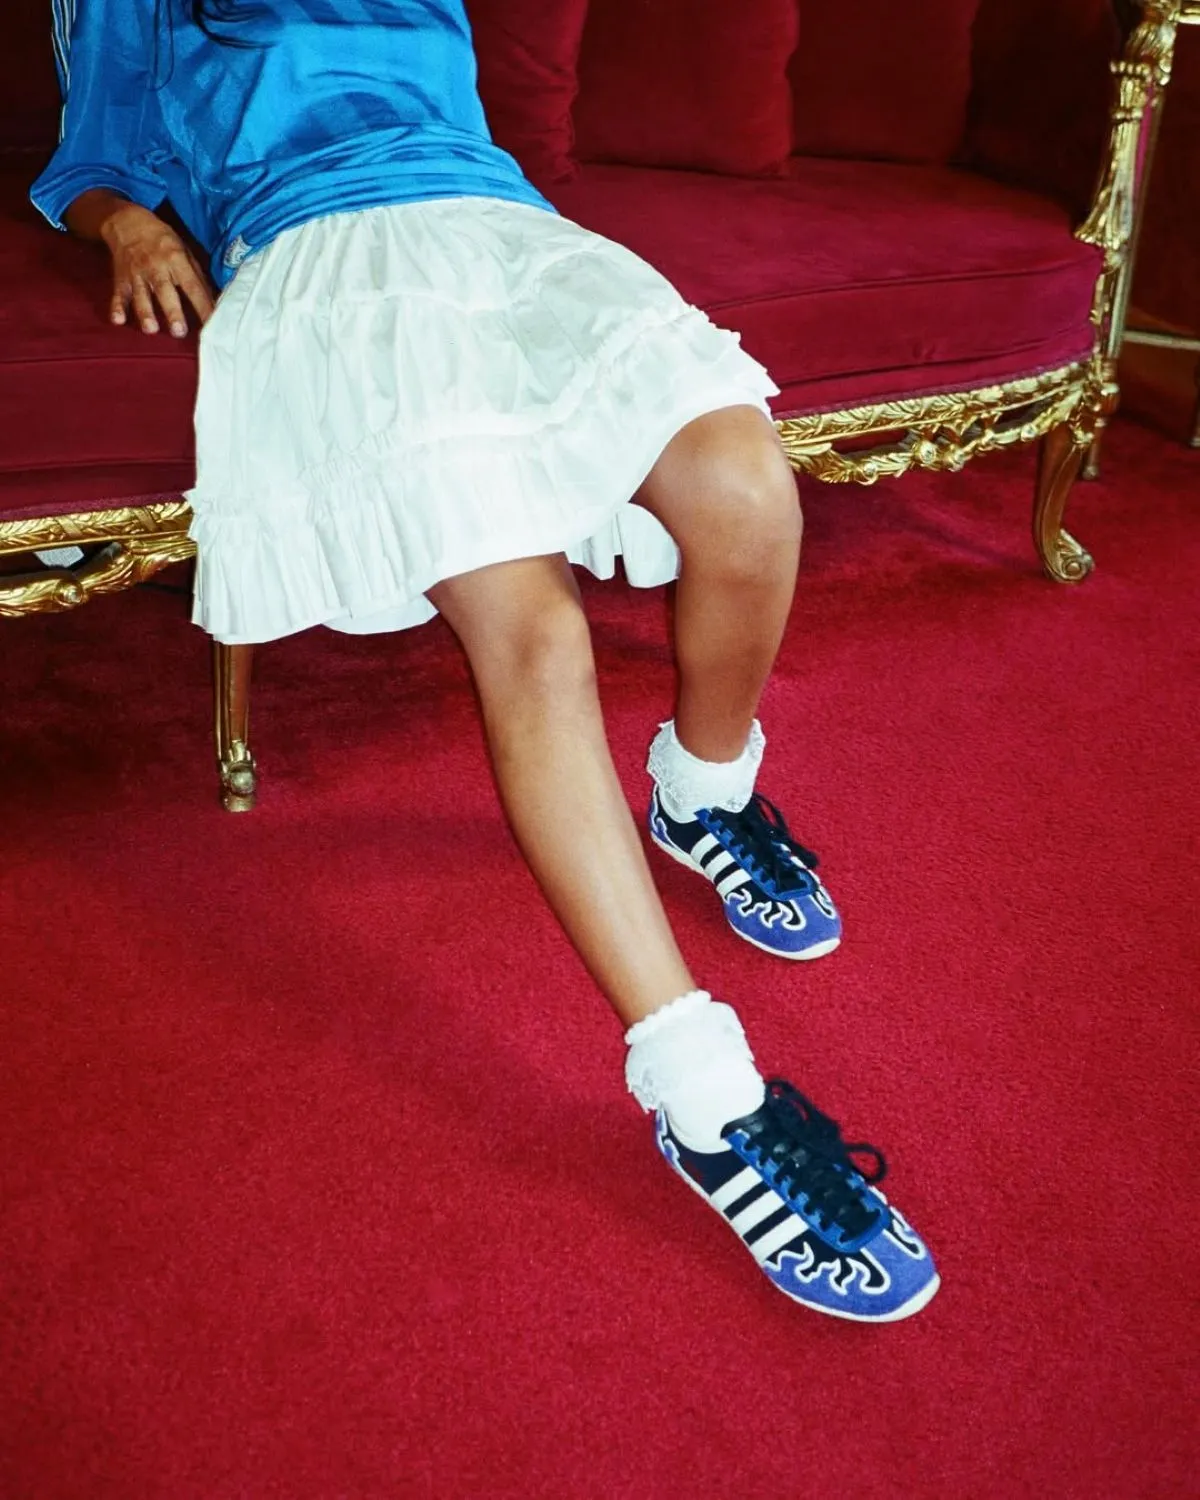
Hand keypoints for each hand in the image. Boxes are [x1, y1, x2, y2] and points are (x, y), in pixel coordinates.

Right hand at [100, 202, 214, 336]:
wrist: (127, 222)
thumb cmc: (162, 240)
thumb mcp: (184, 251)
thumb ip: (198, 277)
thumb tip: (214, 302)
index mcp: (176, 259)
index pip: (192, 286)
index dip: (202, 305)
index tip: (212, 324)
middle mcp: (156, 267)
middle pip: (165, 291)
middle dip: (172, 312)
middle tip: (179, 331)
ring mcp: (137, 273)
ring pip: (141, 295)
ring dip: (145, 313)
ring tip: (151, 330)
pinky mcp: (121, 278)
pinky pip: (119, 294)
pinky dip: (117, 307)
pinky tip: (118, 321)